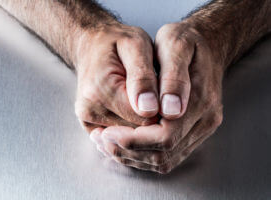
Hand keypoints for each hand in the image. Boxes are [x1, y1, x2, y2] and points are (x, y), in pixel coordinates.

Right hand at [73, 24, 160, 131]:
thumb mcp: (136, 45)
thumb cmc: (117, 42)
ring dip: (144, 122)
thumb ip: (143, 77)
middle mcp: (89, 110)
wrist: (91, 46)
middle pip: (138, 132)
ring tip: (147, 100)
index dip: (165, 111)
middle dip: (155, 118)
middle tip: (160, 96)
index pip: (146, 119)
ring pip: (130, 137)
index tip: (170, 96)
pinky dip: (132, 126)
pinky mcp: (89, 125)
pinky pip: (120, 137)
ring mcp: (88, 120)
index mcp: (100, 89)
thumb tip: (149, 109)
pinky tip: (135, 108)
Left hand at [90, 22, 223, 173]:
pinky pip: (167, 156)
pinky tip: (123, 143)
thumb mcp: (176, 45)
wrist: (206, 46)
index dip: (133, 140)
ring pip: (164, 160)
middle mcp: (204, 121)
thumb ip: (174, 77)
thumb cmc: (185, 42)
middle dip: (128, 150)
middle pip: (163, 154)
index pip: (165, 136)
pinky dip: (142, 155)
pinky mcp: (194, 133)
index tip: (107, 132)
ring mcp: (201, 130)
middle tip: (101, 139)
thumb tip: (169, 112)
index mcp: (201, 101)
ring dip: (132, 156)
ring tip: (107, 143)